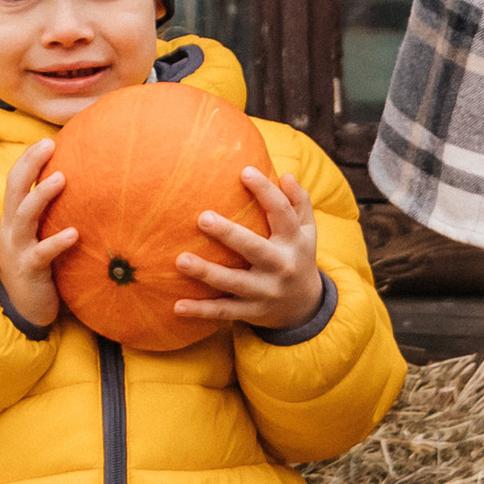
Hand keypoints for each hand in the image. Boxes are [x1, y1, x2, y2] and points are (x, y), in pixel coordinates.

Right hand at [0, 137, 74, 330]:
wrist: (21, 310)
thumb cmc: (36, 268)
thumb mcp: (37, 237)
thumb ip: (48, 216)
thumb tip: (77, 188)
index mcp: (14, 219)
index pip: (15, 181)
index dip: (27, 160)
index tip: (45, 140)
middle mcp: (11, 230)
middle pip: (14, 190)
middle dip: (30, 165)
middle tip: (49, 144)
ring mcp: (18, 249)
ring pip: (24, 217)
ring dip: (42, 196)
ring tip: (62, 178)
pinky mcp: (29, 270)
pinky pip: (42, 254)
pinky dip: (57, 242)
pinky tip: (75, 233)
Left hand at [174, 168, 323, 331]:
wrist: (304, 306)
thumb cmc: (297, 255)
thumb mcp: (307, 231)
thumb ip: (299, 202)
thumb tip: (284, 175)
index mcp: (294, 241)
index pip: (282, 213)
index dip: (266, 191)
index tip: (245, 171)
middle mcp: (281, 266)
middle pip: (254, 248)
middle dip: (229, 234)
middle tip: (203, 217)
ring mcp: (265, 291)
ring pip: (234, 282)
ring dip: (207, 272)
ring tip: (180, 260)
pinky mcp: (251, 311)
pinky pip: (224, 311)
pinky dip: (200, 311)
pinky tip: (176, 306)